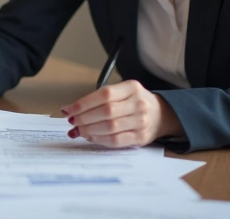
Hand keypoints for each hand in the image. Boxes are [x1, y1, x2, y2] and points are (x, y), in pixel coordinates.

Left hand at [61, 80, 182, 147]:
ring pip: (110, 127)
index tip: (68, 110)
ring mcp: (141, 121)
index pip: (104, 94)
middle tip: (72, 122)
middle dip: (84, 118)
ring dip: (89, 130)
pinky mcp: (140, 137)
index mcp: (132, 87)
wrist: (161, 115)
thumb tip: (72, 111)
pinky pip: (116, 140)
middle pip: (106, 111)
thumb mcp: (122, 92)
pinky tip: (91, 137)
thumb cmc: (134, 102)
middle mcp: (138, 103)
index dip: (83, 103)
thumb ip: (100, 99)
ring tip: (78, 130)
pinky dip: (100, 139)